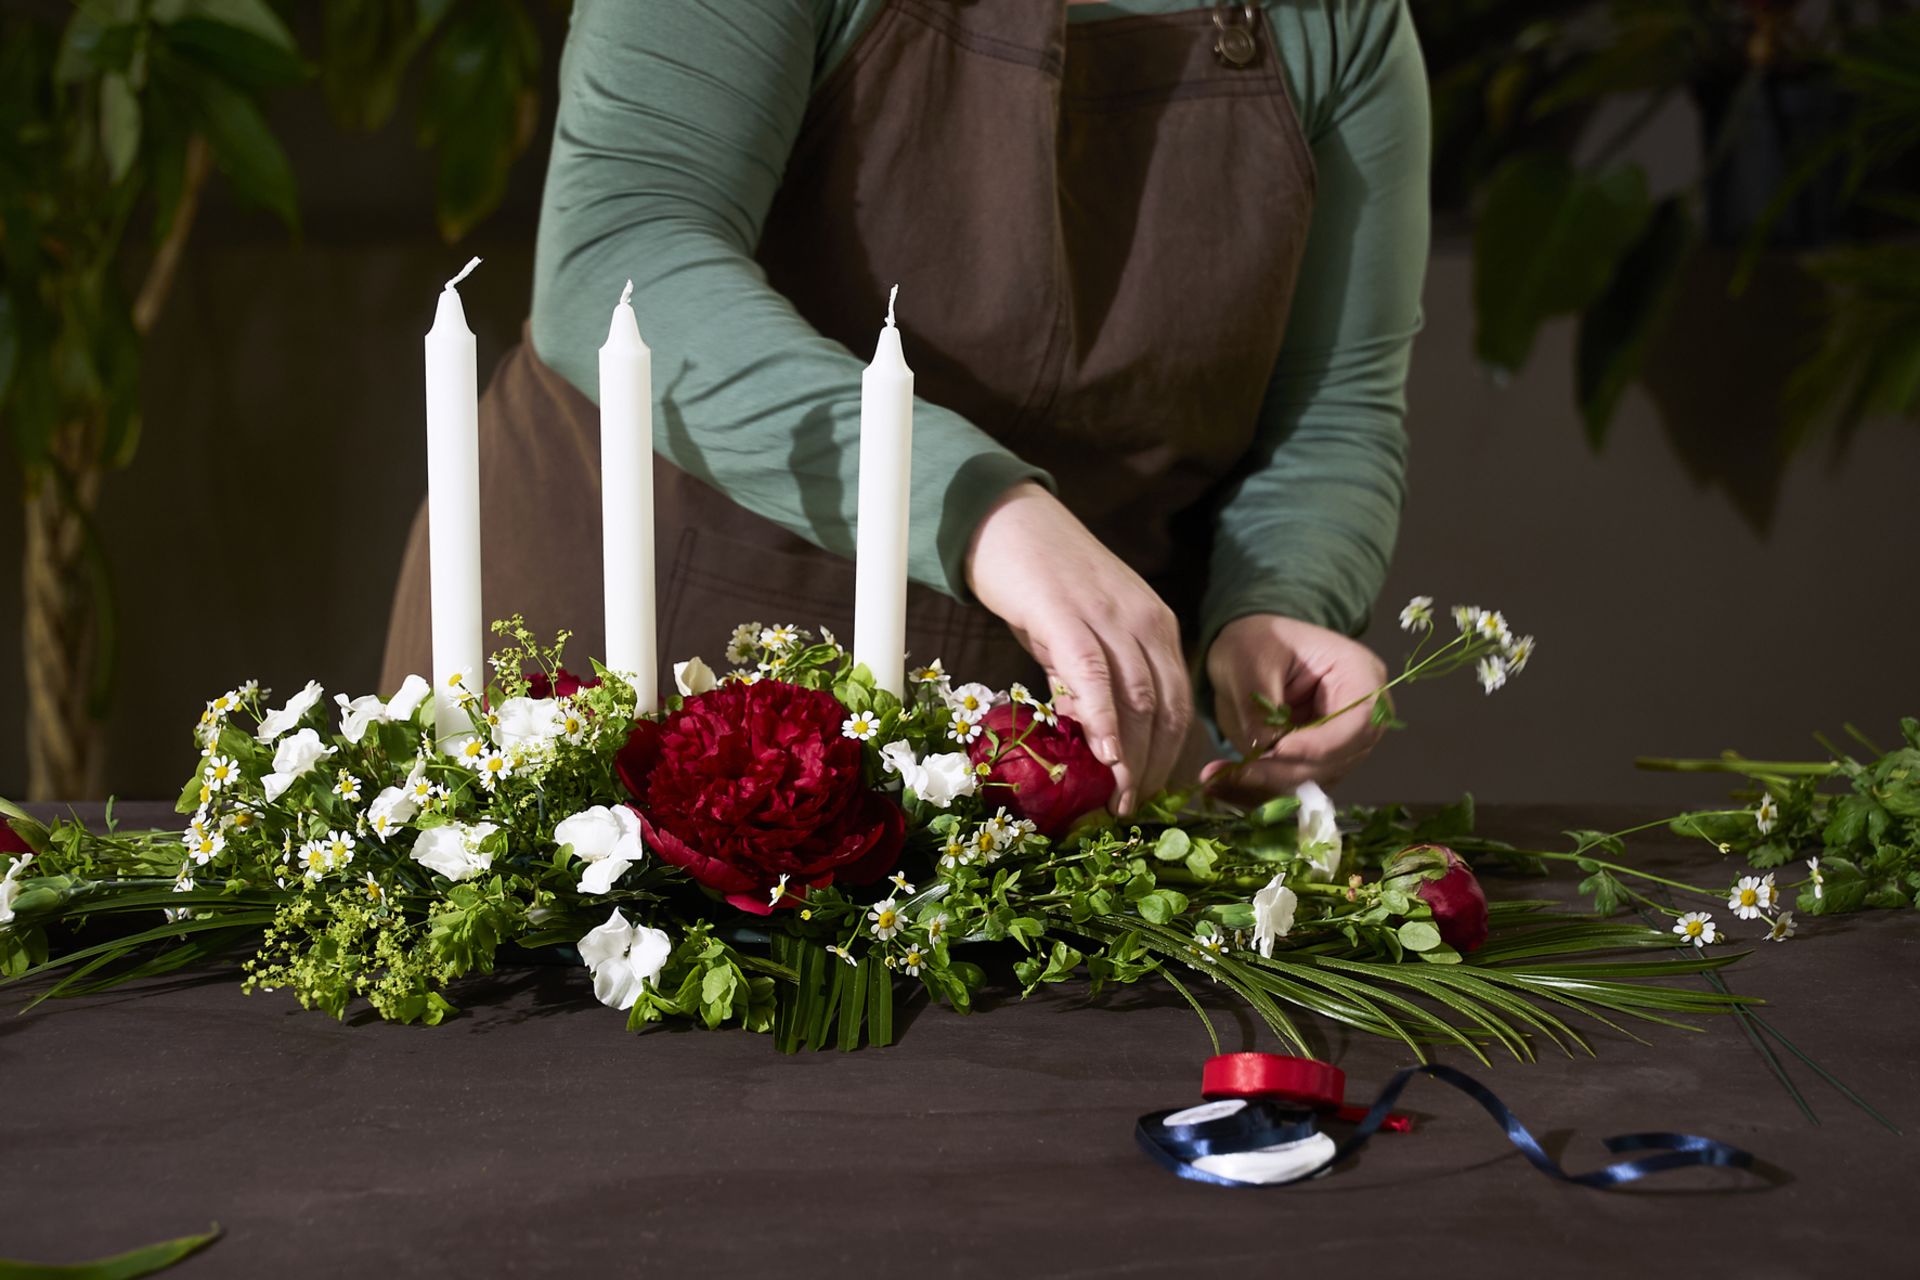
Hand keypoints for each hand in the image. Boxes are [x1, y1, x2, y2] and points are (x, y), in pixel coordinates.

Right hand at [965, 482, 1192, 815]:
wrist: (1006, 520)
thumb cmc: (1042, 579)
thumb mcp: (1081, 632)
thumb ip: (1092, 681)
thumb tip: (1095, 736)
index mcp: (1156, 625)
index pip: (1178, 701)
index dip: (1169, 754)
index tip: (1152, 793)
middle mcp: (1144, 620)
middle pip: (1165, 707)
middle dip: (1154, 766)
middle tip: (1134, 809)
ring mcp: (1109, 616)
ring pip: (1137, 699)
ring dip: (1132, 757)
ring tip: (1119, 799)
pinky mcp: (1068, 615)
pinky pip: (1095, 676)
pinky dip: (1104, 720)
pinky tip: (1104, 755)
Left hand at [1200, 613, 1388, 800]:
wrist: (1248, 651)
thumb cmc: (1256, 641)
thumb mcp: (1251, 661)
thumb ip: (1259, 706)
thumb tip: (1265, 751)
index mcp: (1361, 675)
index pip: (1358, 722)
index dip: (1321, 744)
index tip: (1278, 749)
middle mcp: (1362, 716)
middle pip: (1338, 759)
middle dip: (1286, 771)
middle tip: (1237, 772)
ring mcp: (1342, 743)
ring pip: (1315, 780)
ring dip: (1268, 785)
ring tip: (1218, 778)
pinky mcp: (1317, 763)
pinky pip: (1294, 785)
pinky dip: (1259, 789)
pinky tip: (1223, 783)